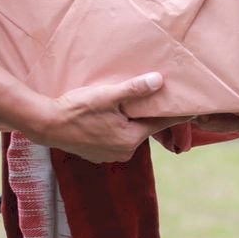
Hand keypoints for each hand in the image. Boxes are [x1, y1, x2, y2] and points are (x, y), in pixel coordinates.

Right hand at [36, 72, 166, 163]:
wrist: (46, 125)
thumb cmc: (77, 109)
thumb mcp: (108, 95)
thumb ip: (134, 89)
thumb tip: (159, 81)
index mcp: (130, 138)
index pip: (160, 123)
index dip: (174, 113)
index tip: (191, 108)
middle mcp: (124, 152)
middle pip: (143, 128)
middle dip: (148, 114)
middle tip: (155, 97)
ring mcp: (110, 155)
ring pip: (128, 134)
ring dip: (130, 121)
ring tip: (128, 105)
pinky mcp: (97, 154)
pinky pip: (115, 139)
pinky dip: (116, 128)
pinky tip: (109, 116)